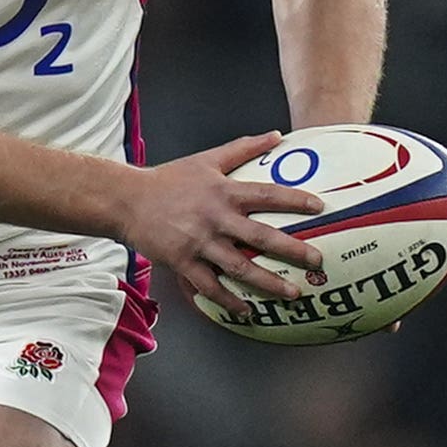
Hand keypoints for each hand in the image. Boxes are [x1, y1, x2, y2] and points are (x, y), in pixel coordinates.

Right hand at [118, 132, 327, 313]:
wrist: (126, 200)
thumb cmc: (168, 179)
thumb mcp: (206, 159)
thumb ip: (243, 149)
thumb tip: (276, 136)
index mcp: (223, 192)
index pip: (267, 194)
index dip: (295, 200)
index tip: (320, 208)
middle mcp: (215, 218)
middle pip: (260, 237)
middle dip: (292, 250)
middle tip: (317, 262)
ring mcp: (199, 243)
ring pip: (239, 267)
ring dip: (267, 283)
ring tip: (291, 294)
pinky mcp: (182, 262)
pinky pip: (209, 286)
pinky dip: (228, 300)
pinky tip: (246, 310)